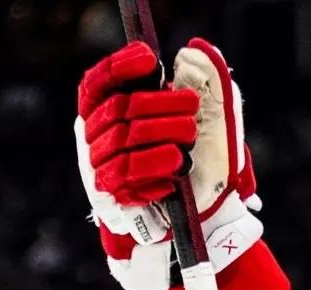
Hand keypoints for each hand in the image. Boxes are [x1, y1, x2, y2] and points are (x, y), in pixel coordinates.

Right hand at [73, 39, 261, 289]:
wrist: (209, 215)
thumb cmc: (205, 160)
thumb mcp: (211, 119)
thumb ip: (205, 83)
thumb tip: (196, 52)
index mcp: (110, 111)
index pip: (99, 82)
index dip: (119, 67)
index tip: (150, 59)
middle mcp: (98, 136)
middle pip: (118, 109)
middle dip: (158, 104)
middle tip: (191, 107)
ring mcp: (102, 166)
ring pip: (122, 140)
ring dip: (160, 134)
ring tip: (189, 138)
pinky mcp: (114, 196)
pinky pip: (126, 176)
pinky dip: (154, 168)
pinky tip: (176, 168)